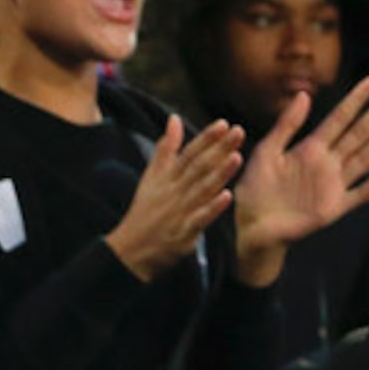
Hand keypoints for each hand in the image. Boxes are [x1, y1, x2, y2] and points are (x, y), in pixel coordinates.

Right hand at [104, 115, 239, 280]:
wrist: (130, 250)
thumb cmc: (145, 211)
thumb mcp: (151, 176)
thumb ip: (166, 148)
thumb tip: (174, 119)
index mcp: (167, 178)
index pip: (188, 154)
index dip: (205, 139)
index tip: (223, 124)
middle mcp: (174, 192)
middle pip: (198, 168)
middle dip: (218, 149)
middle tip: (238, 132)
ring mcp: (179, 212)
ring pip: (201, 190)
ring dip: (219, 174)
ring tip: (236, 157)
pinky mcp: (184, 233)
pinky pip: (200, 219)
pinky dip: (213, 208)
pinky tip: (227, 196)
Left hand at [230, 76, 368, 282]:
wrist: (250, 225)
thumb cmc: (254, 189)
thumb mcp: (266, 152)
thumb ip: (287, 126)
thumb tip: (304, 94)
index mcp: (310, 148)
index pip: (339, 118)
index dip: (356, 99)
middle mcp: (327, 163)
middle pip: (359, 133)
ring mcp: (333, 184)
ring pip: (366, 158)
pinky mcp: (334, 207)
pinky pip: (360, 193)